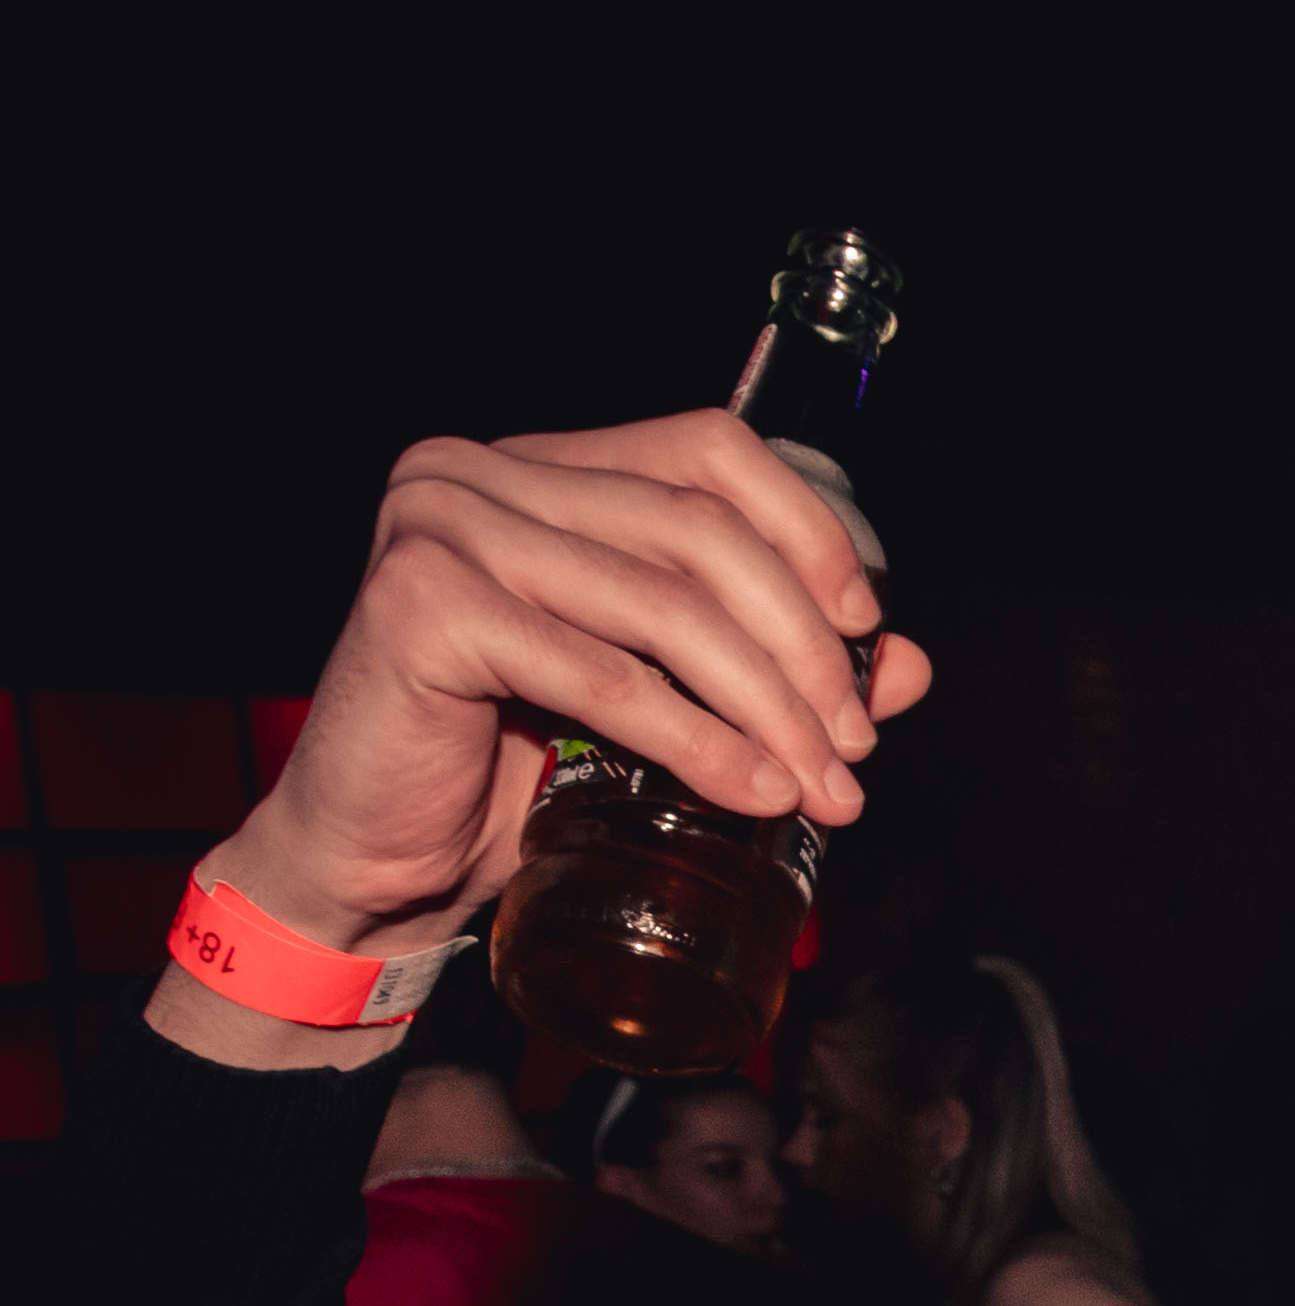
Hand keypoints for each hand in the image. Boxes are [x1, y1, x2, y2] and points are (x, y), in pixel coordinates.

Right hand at [203, 411, 931, 963]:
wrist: (377, 856)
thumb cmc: (506, 772)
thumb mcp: (659, 700)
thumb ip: (771, 664)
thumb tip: (907, 665)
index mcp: (537, 468)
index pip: (707, 449)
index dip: (806, 531)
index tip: (867, 627)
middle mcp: (478, 472)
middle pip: (700, 531)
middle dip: (802, 646)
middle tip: (854, 743)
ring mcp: (440, 526)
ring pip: (666, 605)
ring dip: (767, 704)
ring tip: (820, 785)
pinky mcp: (421, 604)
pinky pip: (604, 674)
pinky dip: (696, 739)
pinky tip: (752, 790)